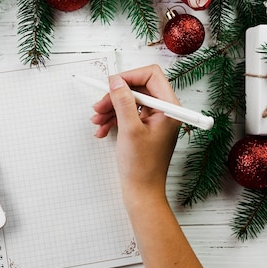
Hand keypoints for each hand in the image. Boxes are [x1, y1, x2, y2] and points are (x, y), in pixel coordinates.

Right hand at [91, 65, 180, 199]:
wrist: (142, 192)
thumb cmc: (142, 166)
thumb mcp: (129, 129)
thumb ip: (123, 101)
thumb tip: (116, 81)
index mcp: (169, 108)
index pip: (151, 75)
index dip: (129, 77)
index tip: (111, 85)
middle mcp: (165, 111)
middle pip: (138, 88)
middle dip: (115, 96)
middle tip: (99, 106)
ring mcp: (155, 120)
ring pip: (130, 101)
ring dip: (111, 108)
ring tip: (97, 121)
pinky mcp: (146, 128)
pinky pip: (128, 114)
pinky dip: (113, 119)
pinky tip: (102, 130)